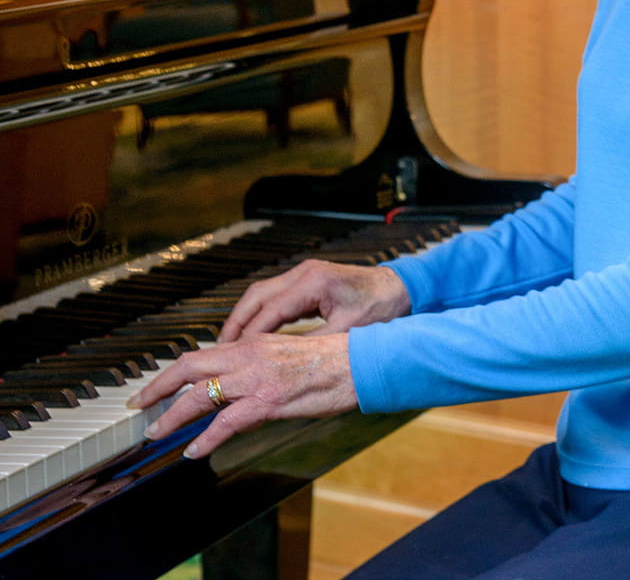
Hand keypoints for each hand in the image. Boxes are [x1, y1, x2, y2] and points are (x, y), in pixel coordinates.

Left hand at [128, 331, 355, 459]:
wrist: (359, 362)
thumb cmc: (333, 360)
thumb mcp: (290, 355)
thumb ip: (262, 365)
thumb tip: (243, 385)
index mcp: (256, 342)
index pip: (206, 352)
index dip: (178, 370)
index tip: (161, 385)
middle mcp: (250, 354)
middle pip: (190, 366)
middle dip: (158, 386)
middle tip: (140, 404)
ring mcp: (257, 378)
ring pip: (200, 394)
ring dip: (172, 415)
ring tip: (156, 432)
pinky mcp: (268, 401)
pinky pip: (225, 423)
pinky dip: (204, 439)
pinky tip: (194, 451)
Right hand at [219, 259, 411, 341]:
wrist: (399, 288)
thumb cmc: (380, 308)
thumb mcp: (347, 332)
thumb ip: (314, 346)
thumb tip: (283, 367)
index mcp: (313, 282)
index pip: (269, 311)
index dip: (249, 337)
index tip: (233, 359)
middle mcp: (304, 273)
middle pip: (256, 296)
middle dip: (235, 323)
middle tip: (218, 352)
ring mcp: (304, 274)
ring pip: (261, 294)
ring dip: (244, 318)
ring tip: (230, 346)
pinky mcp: (307, 281)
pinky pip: (274, 296)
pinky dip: (260, 314)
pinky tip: (253, 335)